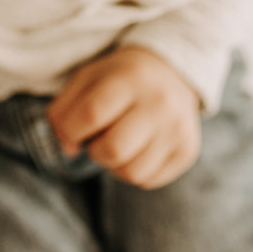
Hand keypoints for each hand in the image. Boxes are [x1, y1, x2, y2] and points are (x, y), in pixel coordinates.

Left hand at [46, 46, 200, 188]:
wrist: (171, 70)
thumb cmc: (120, 77)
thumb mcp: (88, 77)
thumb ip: (65, 108)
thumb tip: (67, 147)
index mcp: (130, 77)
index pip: (91, 114)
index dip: (70, 131)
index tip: (70, 132)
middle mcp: (159, 103)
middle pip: (113, 149)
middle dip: (94, 150)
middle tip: (97, 137)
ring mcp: (177, 129)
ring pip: (131, 172)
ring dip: (112, 164)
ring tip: (116, 142)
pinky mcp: (187, 150)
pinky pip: (147, 181)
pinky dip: (132, 171)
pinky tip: (134, 149)